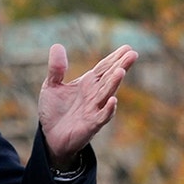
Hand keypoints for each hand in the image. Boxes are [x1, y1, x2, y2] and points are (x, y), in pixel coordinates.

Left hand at [38, 43, 136, 167]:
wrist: (50, 138)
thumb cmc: (54, 111)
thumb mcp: (51, 86)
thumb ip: (56, 68)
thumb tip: (57, 45)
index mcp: (88, 83)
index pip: (104, 68)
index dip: (114, 58)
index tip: (127, 47)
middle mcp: (94, 95)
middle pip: (110, 77)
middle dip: (121, 66)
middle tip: (133, 54)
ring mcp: (94, 109)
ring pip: (107, 94)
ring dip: (114, 83)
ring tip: (120, 71)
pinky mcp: (91, 125)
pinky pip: (102, 116)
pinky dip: (108, 109)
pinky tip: (113, 100)